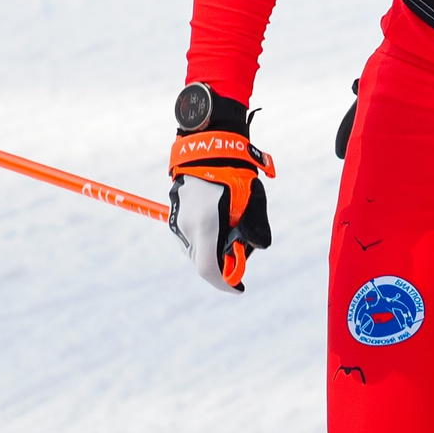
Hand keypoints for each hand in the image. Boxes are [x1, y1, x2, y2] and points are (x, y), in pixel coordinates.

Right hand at [167, 92, 274, 293]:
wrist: (206, 144)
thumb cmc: (232, 171)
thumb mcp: (251, 199)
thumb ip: (254, 227)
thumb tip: (257, 248)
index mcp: (205, 226)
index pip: (210, 269)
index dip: (225, 283)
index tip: (238, 288)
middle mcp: (187, 228)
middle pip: (202, 262)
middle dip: (222, 264)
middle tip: (243, 252)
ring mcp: (178, 221)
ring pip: (196, 249)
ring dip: (214, 249)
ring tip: (235, 227)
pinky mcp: (175, 214)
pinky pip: (192, 237)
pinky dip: (206, 238)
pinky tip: (221, 220)